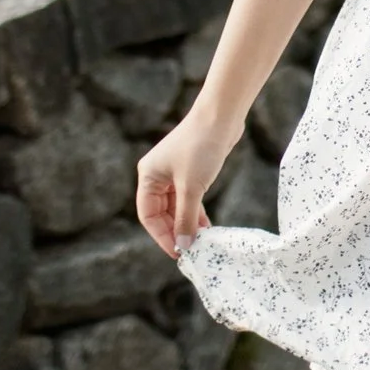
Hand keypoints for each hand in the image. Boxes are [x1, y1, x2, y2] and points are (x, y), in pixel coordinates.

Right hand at [136, 111, 238, 257]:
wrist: (221, 116)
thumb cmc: (201, 147)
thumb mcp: (191, 188)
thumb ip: (186, 219)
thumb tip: (183, 246)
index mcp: (148, 176)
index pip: (148, 215)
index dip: (161, 235)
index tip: (178, 252)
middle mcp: (157, 175)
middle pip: (161, 213)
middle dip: (175, 231)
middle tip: (191, 249)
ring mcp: (173, 172)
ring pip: (175, 207)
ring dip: (187, 223)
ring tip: (201, 241)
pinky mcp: (190, 170)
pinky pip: (188, 198)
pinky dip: (195, 212)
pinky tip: (206, 225)